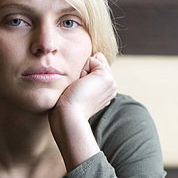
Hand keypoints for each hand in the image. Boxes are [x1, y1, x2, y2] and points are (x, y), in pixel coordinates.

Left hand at [48, 53, 116, 170]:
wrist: (68, 118)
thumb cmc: (66, 109)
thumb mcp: (76, 92)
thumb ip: (83, 79)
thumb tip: (88, 63)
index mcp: (105, 92)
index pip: (94, 69)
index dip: (81, 75)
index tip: (77, 93)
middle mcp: (111, 87)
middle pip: (94, 63)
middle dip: (82, 72)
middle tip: (78, 92)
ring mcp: (111, 82)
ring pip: (93, 61)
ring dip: (81, 72)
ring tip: (79, 90)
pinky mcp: (106, 76)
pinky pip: (91, 60)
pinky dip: (82, 70)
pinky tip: (81, 86)